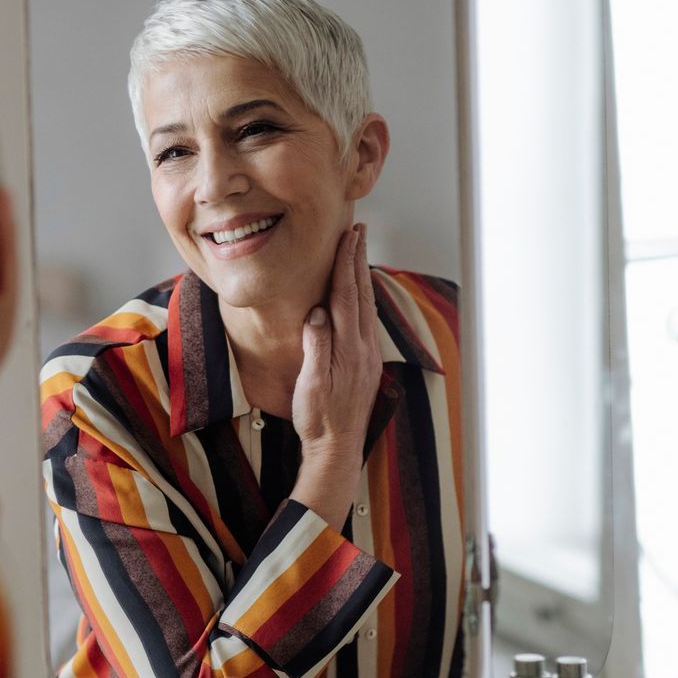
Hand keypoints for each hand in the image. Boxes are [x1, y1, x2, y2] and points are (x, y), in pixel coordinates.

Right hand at [289, 224, 382, 527]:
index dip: (347, 263)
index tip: (348, 235)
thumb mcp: (310, 383)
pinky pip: (366, 320)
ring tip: (360, 251)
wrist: (337, 449)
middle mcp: (362, 347)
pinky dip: (363, 297)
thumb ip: (316, 346)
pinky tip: (361, 293)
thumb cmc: (317, 418)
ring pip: (366, 305)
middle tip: (359, 229)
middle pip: (362, 293)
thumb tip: (317, 312)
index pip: (347, 295)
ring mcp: (367, 355)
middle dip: (359, 259)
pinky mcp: (366, 363)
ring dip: (362, 275)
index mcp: (347, 347)